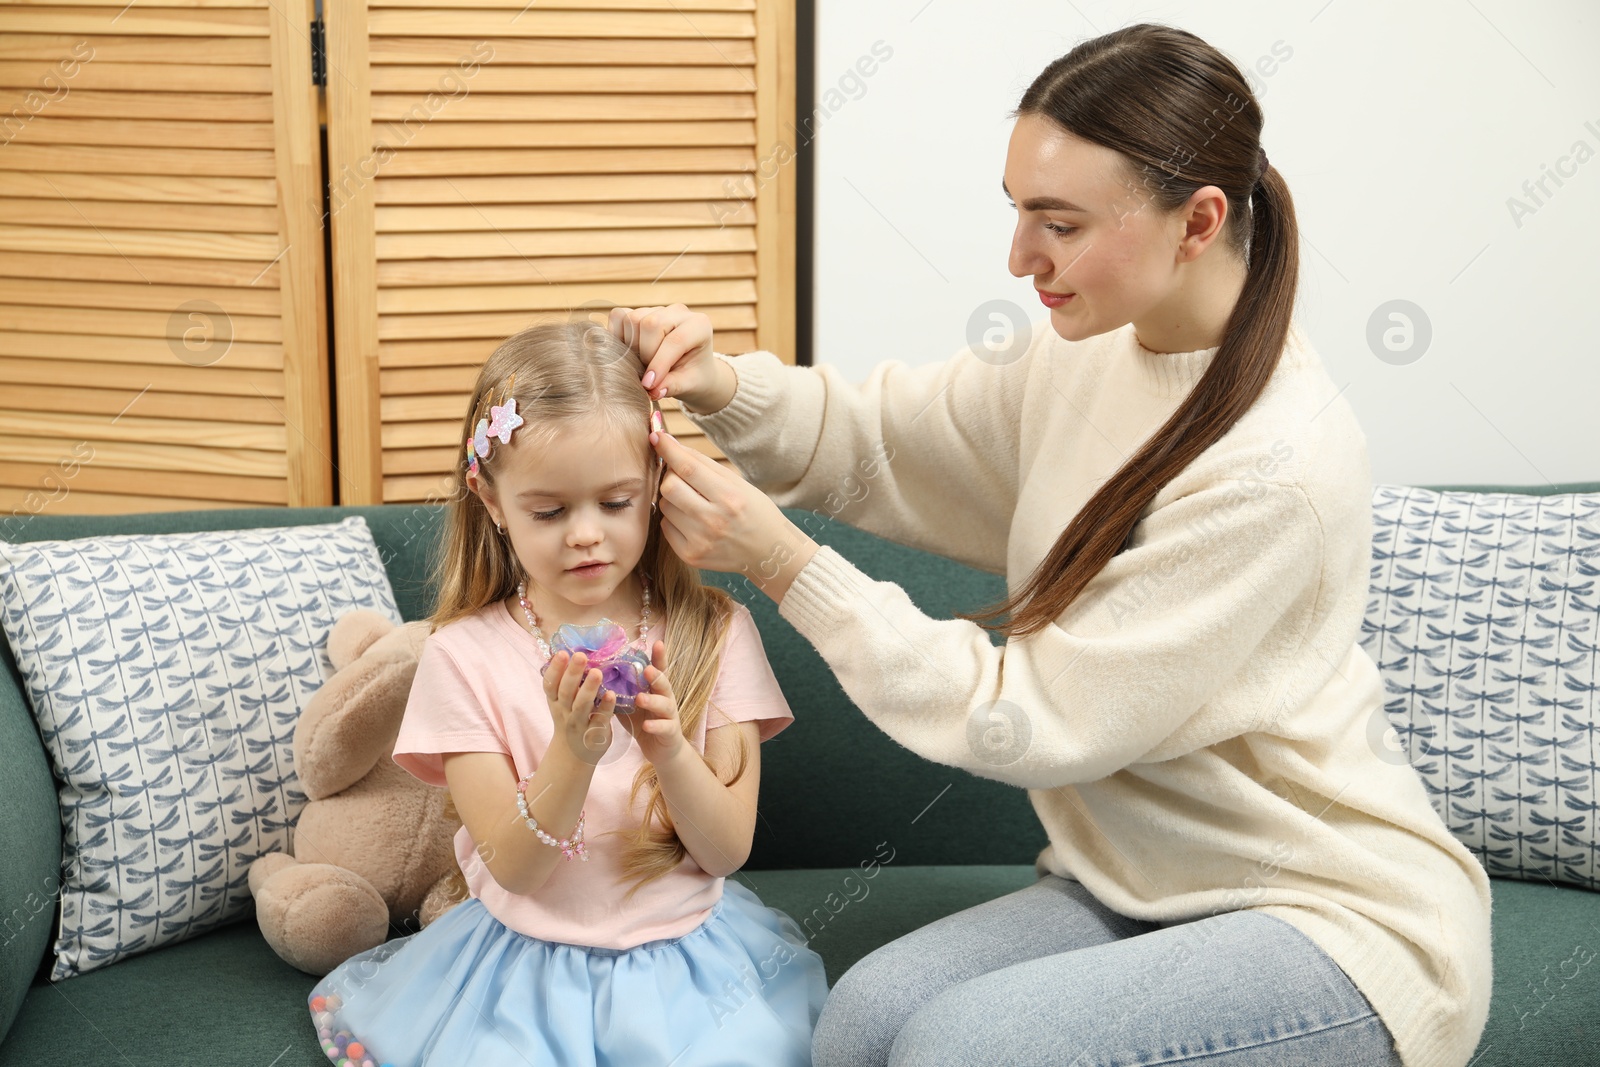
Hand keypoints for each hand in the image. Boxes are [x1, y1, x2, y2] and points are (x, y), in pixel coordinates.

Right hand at [541, 649, 617, 766]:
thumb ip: (566, 682)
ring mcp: (579, 723)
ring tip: (597, 672)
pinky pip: (600, 719)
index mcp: (555, 701)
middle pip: (566, 692)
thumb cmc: (570, 719)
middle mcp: (564, 711)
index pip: (550, 684)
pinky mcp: (594, 733)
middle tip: (581, 655)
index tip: (561, 652)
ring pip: (581, 706)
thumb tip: (573, 650)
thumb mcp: (562, 702)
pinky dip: (605, 707)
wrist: (573, 755)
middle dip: (572, 673)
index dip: (555, 669)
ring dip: (589, 688)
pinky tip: (611, 694)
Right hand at [608, 303, 719, 406]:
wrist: (691, 368)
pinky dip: (618, 336)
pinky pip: (619, 316)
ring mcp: (658, 309)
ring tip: (641, 363)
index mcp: (699, 326)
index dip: (658, 364)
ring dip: (631, 346)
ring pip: (632, 319)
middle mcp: (679, 311)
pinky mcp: (640, 311)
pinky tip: (629, 352)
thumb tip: (652, 391)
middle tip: (647, 374)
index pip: (674, 340)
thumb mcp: (689, 385)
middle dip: (644, 354)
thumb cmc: (693, 376)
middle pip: (650, 324)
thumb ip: (673, 386)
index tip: (649, 385)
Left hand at [621, 640, 686, 765]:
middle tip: (646, 670)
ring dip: (653, 700)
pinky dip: (655, 726)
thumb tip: (598, 672)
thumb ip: (622, 689)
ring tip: (640, 698)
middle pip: (664, 683)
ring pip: (665, 704)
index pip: (658, 669)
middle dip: (656, 675)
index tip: (657, 642)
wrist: (661, 749)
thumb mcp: (632, 703)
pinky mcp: (670, 732)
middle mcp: (665, 698)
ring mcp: (669, 715)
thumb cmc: (644, 721)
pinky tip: (646, 726)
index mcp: (655, 689)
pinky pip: (664, 727)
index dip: (659, 657)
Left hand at [648, 429, 819, 602]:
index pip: (688, 468)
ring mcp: (700, 541)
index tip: (656, 436)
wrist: (768, 552)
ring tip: (695, 503)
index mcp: (730, 498)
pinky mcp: (690, 555)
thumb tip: (670, 444)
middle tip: (685, 478)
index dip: (668, 449)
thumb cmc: (754, 512)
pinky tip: (693, 521)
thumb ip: (704, 464)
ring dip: (674, 499)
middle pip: (669, 487)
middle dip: (672, 476)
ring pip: (664, 506)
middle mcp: (714, 521)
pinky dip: (675, 518)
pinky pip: (666, 526)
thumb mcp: (738, 484)